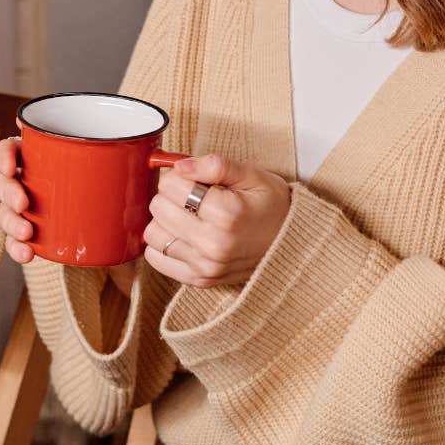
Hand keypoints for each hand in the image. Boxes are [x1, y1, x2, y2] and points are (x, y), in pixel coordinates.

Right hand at [0, 137, 140, 294]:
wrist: (120, 228)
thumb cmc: (116, 187)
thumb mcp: (125, 170)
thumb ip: (139, 161)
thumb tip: (161, 158)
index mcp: (42, 156)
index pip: (12, 148)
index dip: (5, 155)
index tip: (13, 165)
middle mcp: (29, 180)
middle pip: (3, 180)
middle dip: (8, 191)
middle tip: (23, 203)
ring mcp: (27, 209)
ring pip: (4, 211)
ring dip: (10, 221)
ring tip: (27, 232)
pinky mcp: (32, 234)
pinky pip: (15, 241)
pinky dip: (17, 248)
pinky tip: (27, 253)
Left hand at [142, 154, 291, 286]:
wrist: (291, 244)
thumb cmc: (271, 206)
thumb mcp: (252, 175)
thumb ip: (214, 165)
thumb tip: (179, 166)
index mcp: (227, 213)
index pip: (170, 185)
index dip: (179, 176)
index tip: (196, 181)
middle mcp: (213, 244)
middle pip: (158, 207)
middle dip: (171, 196)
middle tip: (193, 197)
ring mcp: (205, 265)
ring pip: (153, 234)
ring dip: (165, 220)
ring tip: (188, 216)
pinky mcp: (199, 279)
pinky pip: (156, 258)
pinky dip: (163, 243)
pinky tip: (182, 234)